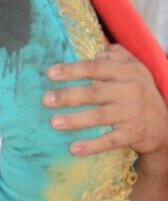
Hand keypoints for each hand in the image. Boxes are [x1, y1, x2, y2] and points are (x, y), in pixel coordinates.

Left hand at [42, 45, 167, 157]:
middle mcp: (131, 91)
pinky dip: (92, 145)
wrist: (165, 124)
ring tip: (53, 122)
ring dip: (75, 120)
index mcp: (127, 72)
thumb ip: (116, 55)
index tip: (49, 73)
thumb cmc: (140, 90)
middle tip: (45, 100)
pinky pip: (110, 141)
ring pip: (100, 117)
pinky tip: (73, 148)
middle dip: (68, 96)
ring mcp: (132, 114)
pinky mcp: (134, 135)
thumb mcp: (134, 68)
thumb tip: (98, 53)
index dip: (72, 70)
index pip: (95, 68)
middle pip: (95, 93)